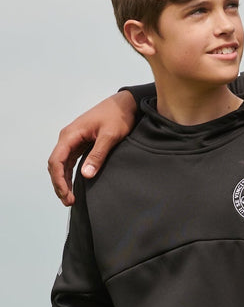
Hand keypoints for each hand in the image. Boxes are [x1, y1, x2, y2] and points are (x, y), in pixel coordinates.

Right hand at [48, 90, 137, 204]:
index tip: (67, 195)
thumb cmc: (118, 116)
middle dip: (59, 184)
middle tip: (69, 202)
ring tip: (70, 198)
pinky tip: (74, 186)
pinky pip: (70, 162)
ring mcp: (73, 141)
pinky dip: (69, 175)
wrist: (125, 104)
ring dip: (63, 181)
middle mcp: (68, 138)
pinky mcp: (80, 144)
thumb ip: (98, 154)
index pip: (56, 160)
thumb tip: (86, 175)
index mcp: (70, 135)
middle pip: (55, 165)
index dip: (59, 180)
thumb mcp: (110, 136)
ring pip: (61, 165)